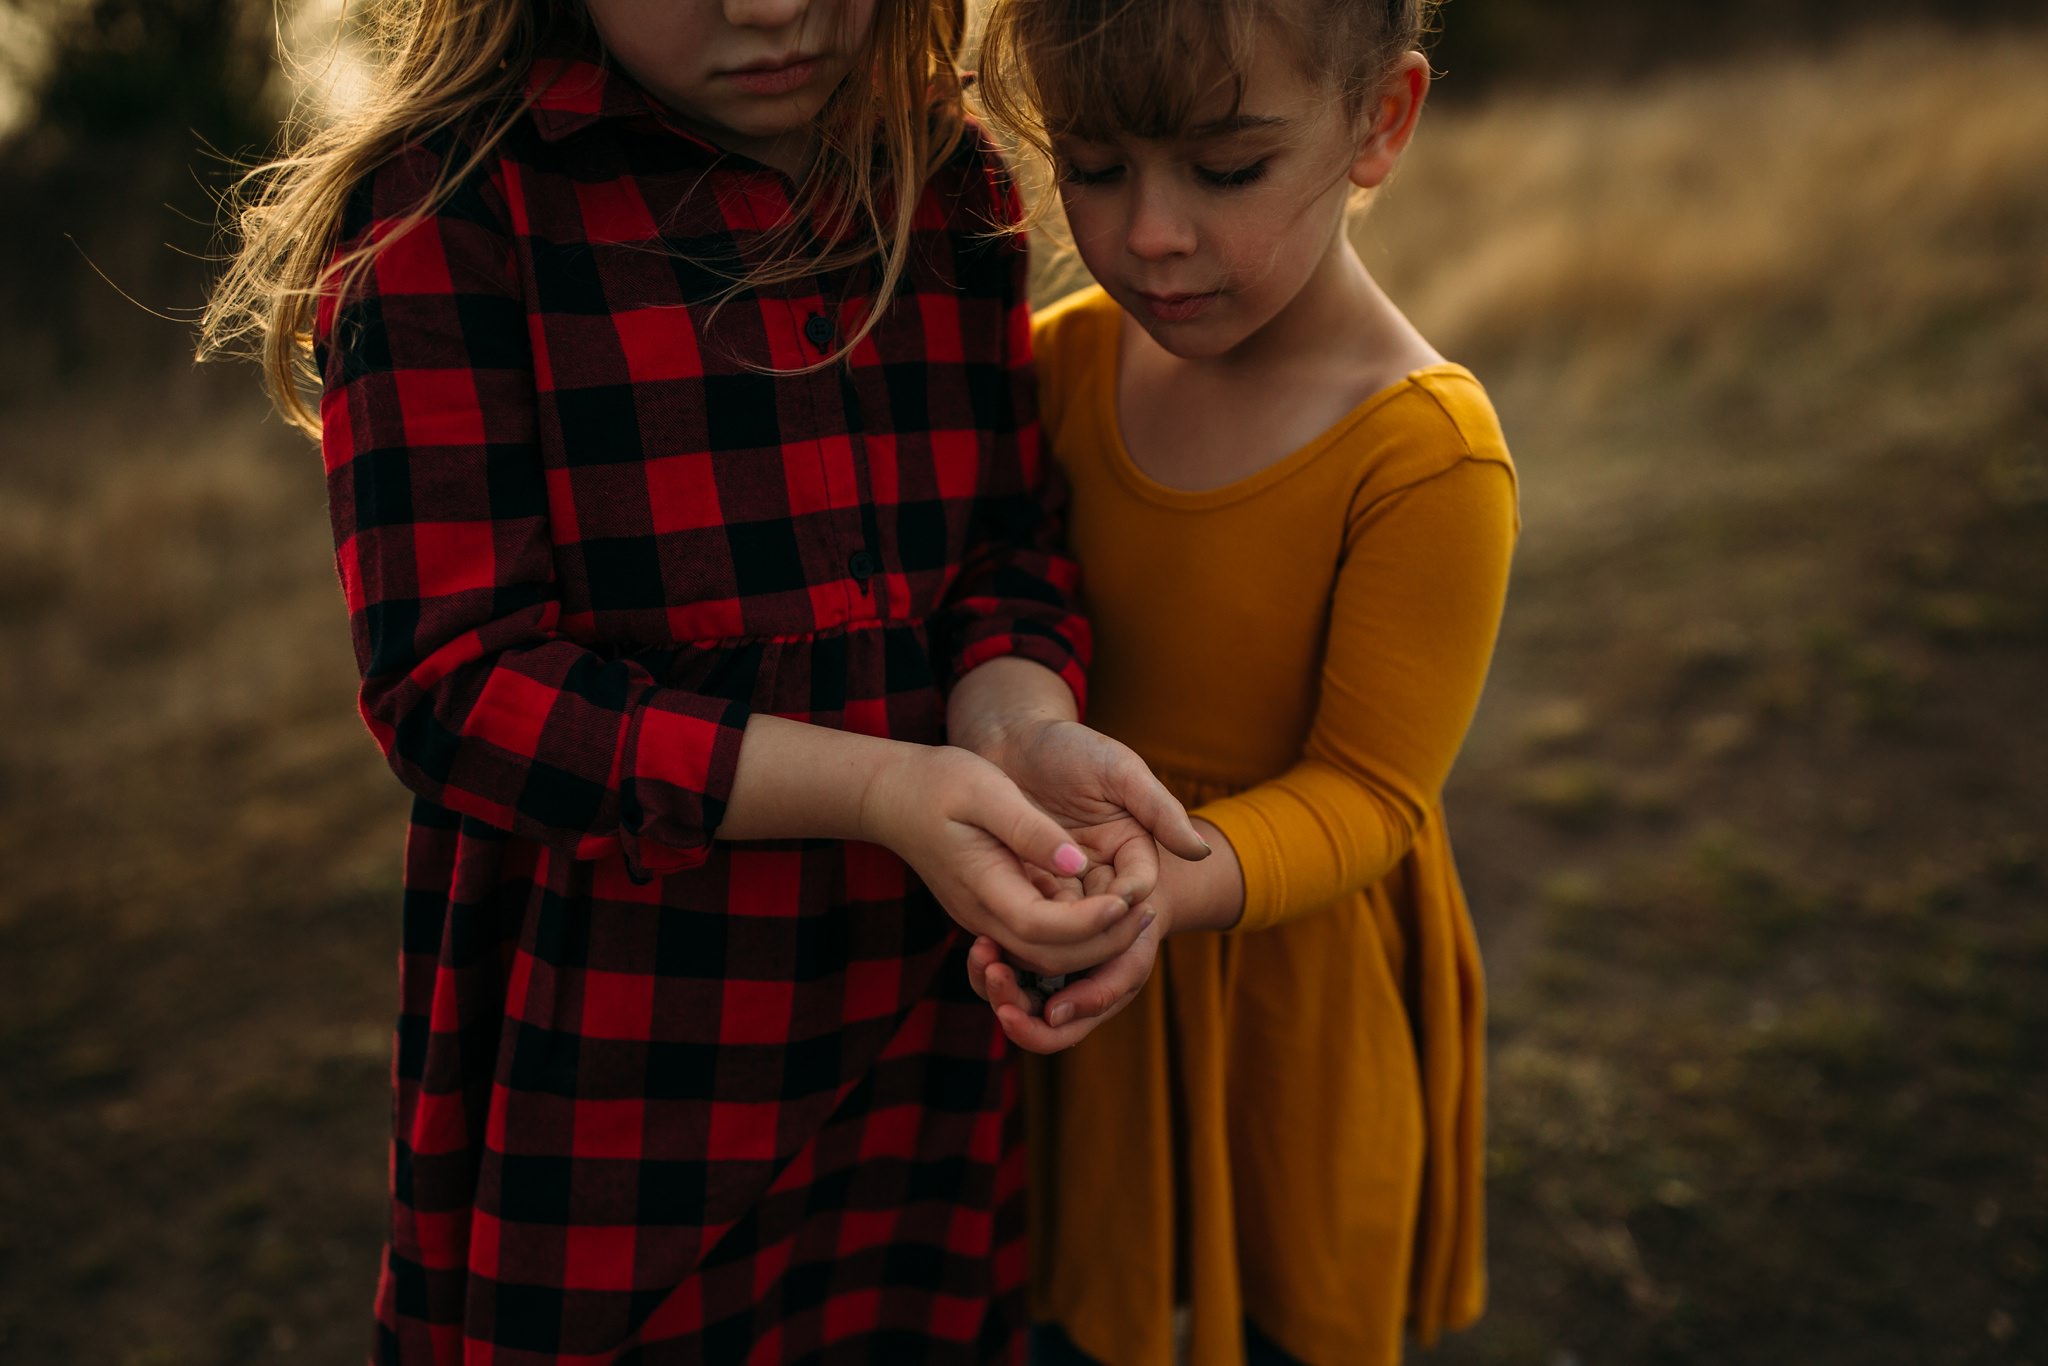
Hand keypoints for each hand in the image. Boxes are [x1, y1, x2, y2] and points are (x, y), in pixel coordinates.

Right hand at [863, 743, 1149, 975]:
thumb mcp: (987, 791)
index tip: (1129, 899)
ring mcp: (987, 917)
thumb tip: (1077, 861)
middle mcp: (984, 914)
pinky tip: (1109, 908)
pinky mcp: (994, 908)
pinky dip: (1076, 933)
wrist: (894, 795)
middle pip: (1051, 956)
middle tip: (1148, 913)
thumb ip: (1030, 830)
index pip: (1044, 928)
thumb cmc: (940, 783)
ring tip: (1137, 912)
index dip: (1091, 922)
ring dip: (1095, 943)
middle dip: (1104, 942)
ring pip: (1048, 955)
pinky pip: (1039, 939)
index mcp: (984, 886)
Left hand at [965, 884, 1168, 1052]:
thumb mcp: (1130, 964)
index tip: (1007, 1011)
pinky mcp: (1021, 947)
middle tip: (992, 970)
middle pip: (1015, 1013)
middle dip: (999, 995)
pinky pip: (997, 958)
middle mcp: (1051, 998)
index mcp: (1079, 1012)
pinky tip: (984, 937)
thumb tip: (1053, 1016)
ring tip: (983, 949)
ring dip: (986, 975)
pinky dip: (988, 954)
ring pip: (998, 989)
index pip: (1045, 1037)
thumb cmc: (1135, 934)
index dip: (1024, 1030)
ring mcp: (1033, 973)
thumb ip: (1100, 994)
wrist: (1130, 893)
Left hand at [971, 717, 1209, 907]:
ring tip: (1043, 927)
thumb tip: (1201, 852)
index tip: (1118, 901)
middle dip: (1095, 924)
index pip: (1140, 882)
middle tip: (1075, 928)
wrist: (1009, 742)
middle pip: (1107, 912)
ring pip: (1070, 919)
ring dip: (1059, 927)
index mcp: (1130, 845)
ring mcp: (1063, 879)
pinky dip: (1027, 917)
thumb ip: (1159, 809)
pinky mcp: (1027, 884)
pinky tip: (1014, 920)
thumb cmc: (1069, 747)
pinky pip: (1032, 910)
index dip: (1131, 895)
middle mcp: (1100, 868)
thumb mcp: (1118, 770)